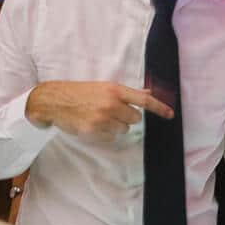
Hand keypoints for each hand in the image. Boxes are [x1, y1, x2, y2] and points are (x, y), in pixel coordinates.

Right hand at [25, 81, 174, 142]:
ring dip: (116, 126)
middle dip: (127, 117)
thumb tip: (148, 91)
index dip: (159, 108)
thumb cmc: (80, 92)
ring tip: (100, 117)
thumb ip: (127, 92)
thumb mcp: (104, 87)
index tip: (170, 114)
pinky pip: (111, 137)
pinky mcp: (94, 130)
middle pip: (135, 118)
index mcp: (115, 90)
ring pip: (124, 129)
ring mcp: (102, 118)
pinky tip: (93, 124)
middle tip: (113, 112)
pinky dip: (105, 133)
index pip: (144, 99)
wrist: (54, 100)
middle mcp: (111, 103)